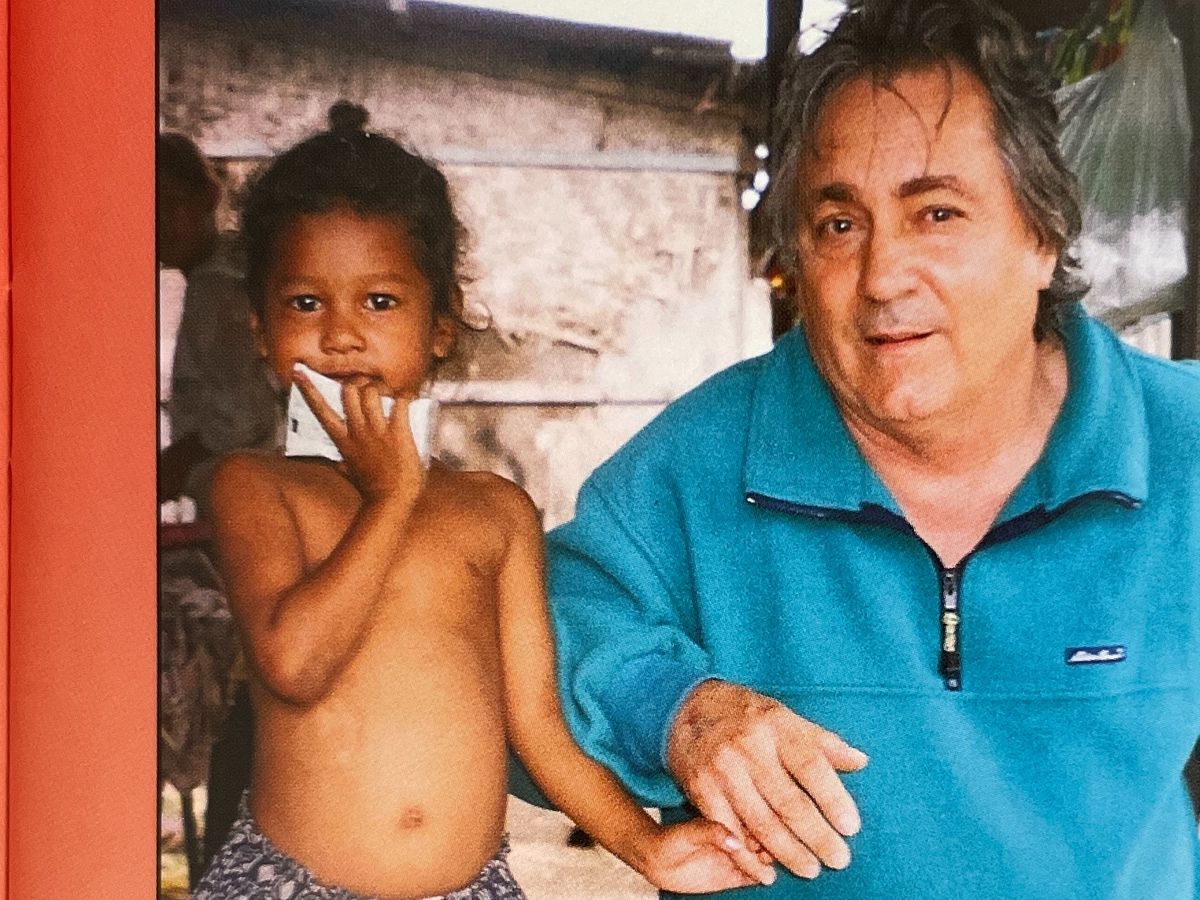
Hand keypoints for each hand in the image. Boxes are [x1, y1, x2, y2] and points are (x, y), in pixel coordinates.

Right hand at [295, 371, 423, 504]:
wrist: (391, 502)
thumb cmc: (372, 489)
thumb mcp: (349, 473)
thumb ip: (340, 463)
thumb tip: (334, 461)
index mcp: (343, 441)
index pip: (320, 411)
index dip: (308, 390)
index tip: (298, 372)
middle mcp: (357, 432)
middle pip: (348, 391)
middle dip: (358, 383)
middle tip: (369, 388)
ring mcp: (377, 431)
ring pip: (371, 392)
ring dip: (381, 388)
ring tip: (390, 395)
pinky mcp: (398, 432)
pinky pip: (400, 402)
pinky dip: (405, 397)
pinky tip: (408, 400)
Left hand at [638, 818, 761, 893]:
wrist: (656, 860)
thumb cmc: (670, 840)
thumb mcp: (690, 833)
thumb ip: (712, 833)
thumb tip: (738, 842)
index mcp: (726, 824)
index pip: (752, 824)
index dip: (764, 827)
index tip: (770, 833)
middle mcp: (732, 841)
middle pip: (761, 842)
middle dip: (771, 845)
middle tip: (769, 852)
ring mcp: (733, 859)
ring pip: (760, 860)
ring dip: (768, 862)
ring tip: (767, 866)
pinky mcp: (729, 877)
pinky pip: (751, 877)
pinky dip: (761, 878)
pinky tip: (765, 878)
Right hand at [666, 680, 867, 880]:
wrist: (685, 707)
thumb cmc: (746, 714)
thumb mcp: (785, 716)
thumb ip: (823, 741)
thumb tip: (861, 762)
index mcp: (776, 726)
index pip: (811, 766)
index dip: (833, 799)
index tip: (851, 827)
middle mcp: (749, 748)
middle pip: (788, 801)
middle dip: (816, 836)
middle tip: (839, 859)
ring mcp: (723, 770)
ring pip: (761, 821)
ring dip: (788, 852)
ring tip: (810, 869)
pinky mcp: (702, 790)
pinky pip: (728, 830)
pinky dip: (747, 857)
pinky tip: (766, 872)